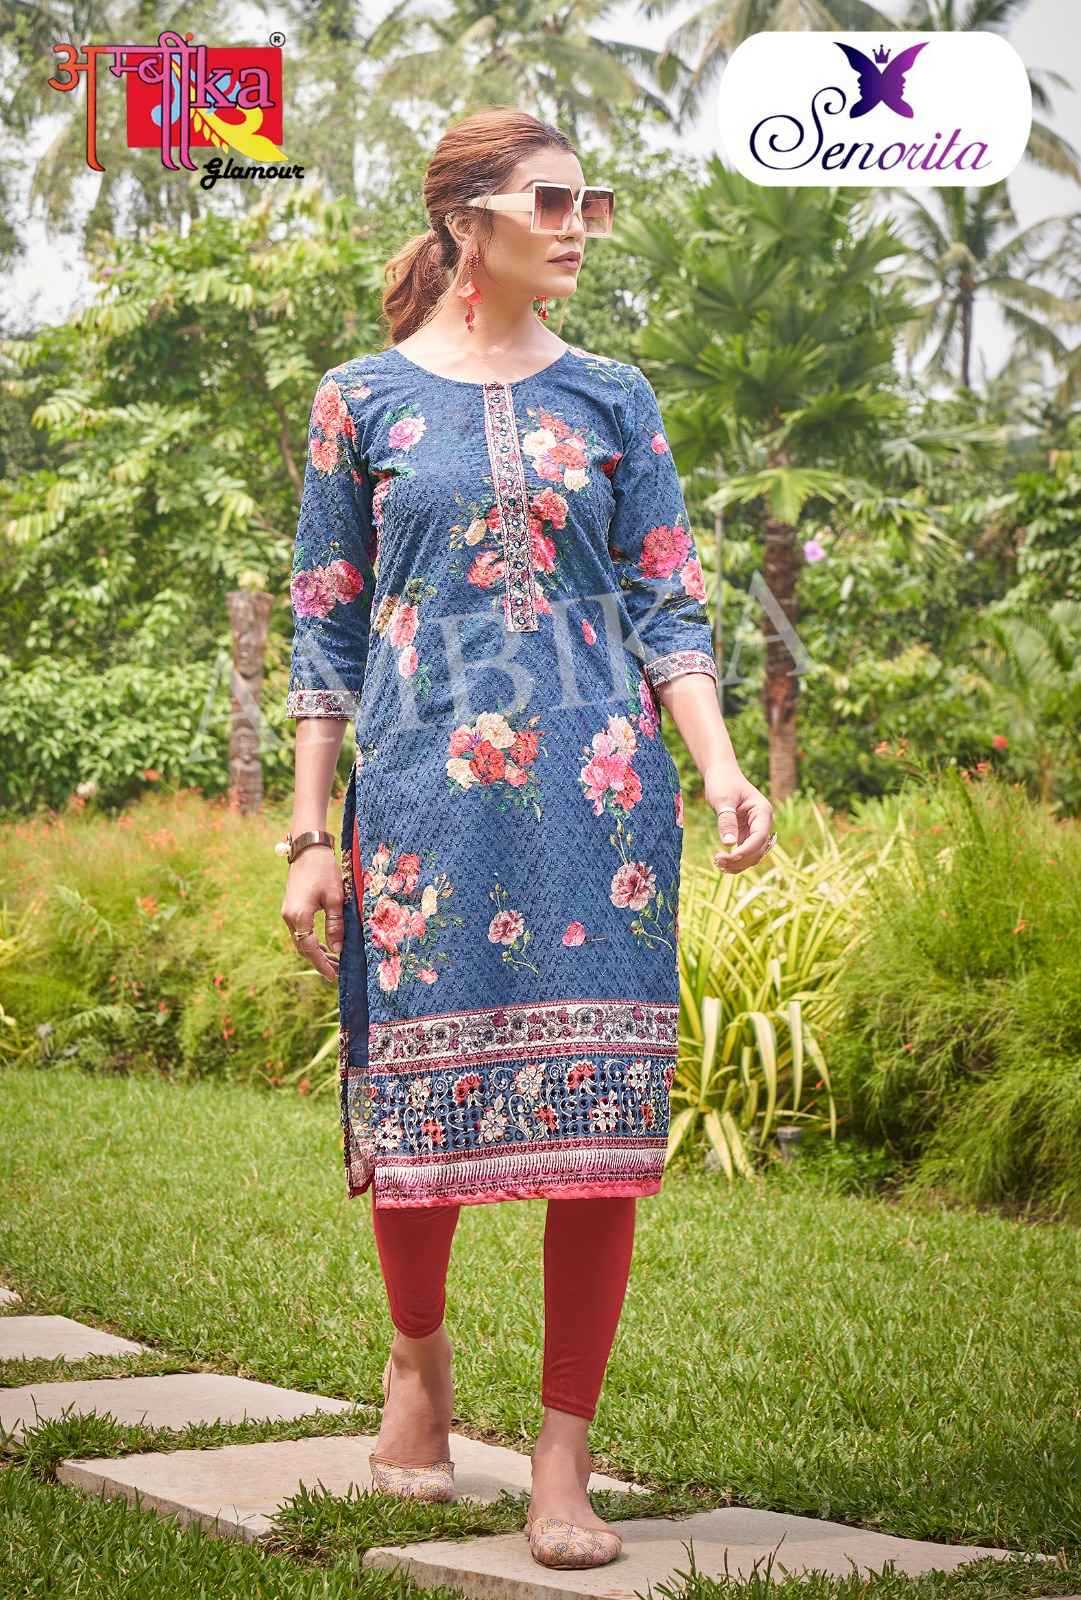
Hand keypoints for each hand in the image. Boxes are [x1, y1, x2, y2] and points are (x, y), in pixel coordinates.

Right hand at [281, 846, 344, 983]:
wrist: (307, 849)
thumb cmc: (324, 870)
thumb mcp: (335, 898)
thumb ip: (335, 925)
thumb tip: (337, 949)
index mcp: (299, 916)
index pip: (310, 949)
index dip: (322, 964)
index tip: (334, 976)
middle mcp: (288, 917)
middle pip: (303, 948)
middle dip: (320, 961)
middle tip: (338, 972)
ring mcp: (288, 913)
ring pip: (301, 940)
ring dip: (316, 952)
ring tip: (334, 962)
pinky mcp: (291, 908)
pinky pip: (300, 931)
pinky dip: (312, 941)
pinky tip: (325, 945)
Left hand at [704, 763, 774, 873]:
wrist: (721, 774)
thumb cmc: (723, 782)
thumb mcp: (723, 799)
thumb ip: (726, 820)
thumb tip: (728, 844)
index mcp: (763, 811)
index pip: (759, 837)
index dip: (746, 850)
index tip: (729, 857)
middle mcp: (763, 823)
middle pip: (758, 850)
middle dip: (740, 859)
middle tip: (717, 860)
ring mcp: (756, 829)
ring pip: (753, 855)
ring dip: (738, 863)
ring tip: (717, 863)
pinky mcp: (747, 834)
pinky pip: (745, 852)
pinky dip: (735, 861)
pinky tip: (721, 863)